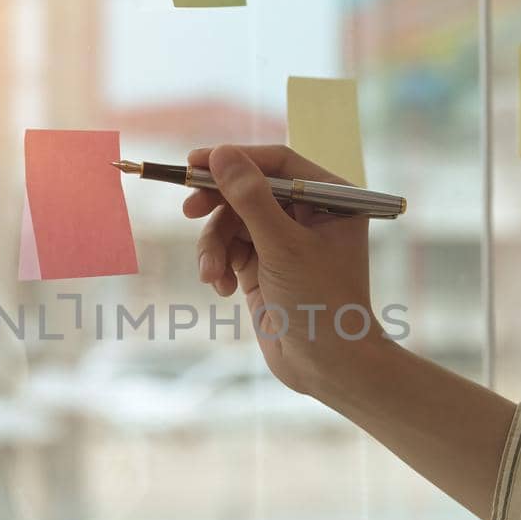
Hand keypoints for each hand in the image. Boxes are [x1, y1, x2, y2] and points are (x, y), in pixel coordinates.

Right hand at [186, 144, 388, 395]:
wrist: (326, 366)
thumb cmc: (320, 302)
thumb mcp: (282, 246)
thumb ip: (250, 198)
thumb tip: (221, 154)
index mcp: (331, 199)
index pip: (277, 163)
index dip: (235, 159)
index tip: (195, 162)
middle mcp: (309, 214)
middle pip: (249, 190)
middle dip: (218, 205)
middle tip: (189, 209)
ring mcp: (285, 241)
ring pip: (233, 222)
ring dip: (215, 247)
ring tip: (211, 274)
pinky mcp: (264, 266)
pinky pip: (229, 250)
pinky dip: (219, 265)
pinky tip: (221, 289)